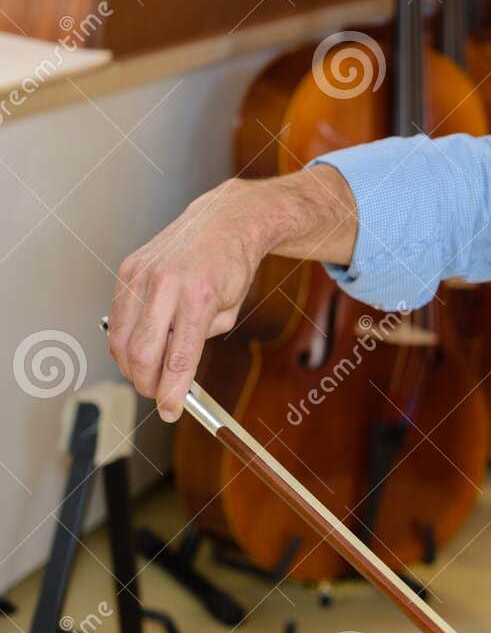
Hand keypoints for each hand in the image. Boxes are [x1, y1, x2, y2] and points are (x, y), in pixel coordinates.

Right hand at [108, 179, 273, 421]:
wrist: (224, 220)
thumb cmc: (232, 266)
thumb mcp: (231, 309)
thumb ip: (201, 339)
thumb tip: (173, 370)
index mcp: (200, 297)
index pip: (179, 359)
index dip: (172, 392)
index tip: (171, 412)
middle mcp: (167, 285)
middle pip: (142, 354)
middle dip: (147, 384)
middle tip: (157, 394)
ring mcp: (142, 275)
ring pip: (121, 338)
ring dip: (130, 365)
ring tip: (148, 372)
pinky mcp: (128, 269)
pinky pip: (117, 316)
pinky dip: (125, 338)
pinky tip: (139, 344)